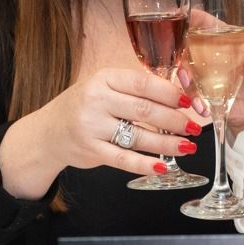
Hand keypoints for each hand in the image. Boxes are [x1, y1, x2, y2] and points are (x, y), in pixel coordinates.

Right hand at [0, 66, 204, 200]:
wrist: (49, 131)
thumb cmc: (85, 107)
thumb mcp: (104, 88)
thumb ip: (134, 89)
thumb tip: (179, 97)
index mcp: (104, 78)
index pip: (143, 83)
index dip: (170, 93)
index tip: (189, 102)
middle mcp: (97, 99)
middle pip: (144, 110)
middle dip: (174, 120)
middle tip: (195, 127)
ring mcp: (92, 126)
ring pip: (138, 136)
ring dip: (167, 144)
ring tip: (187, 147)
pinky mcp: (91, 150)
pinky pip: (123, 159)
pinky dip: (145, 164)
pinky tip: (162, 166)